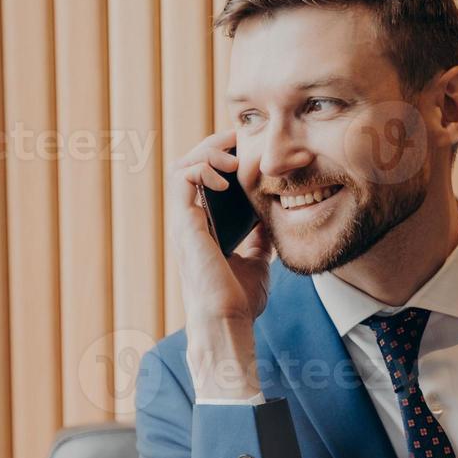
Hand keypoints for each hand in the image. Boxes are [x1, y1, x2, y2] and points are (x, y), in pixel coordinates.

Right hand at [170, 131, 269, 398]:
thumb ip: (259, 238)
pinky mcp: (185, 224)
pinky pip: (184, 179)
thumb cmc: (239, 299)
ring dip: (209, 152)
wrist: (227, 321)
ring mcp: (184, 220)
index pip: (206, 177)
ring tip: (233, 155)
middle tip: (240, 136)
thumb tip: (273, 220)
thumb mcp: (256, 259)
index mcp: (203, 225)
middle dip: (215, 145)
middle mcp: (189, 219)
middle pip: (192, 164)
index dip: (223, 157)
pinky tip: (227, 177)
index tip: (247, 147)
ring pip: (184, 165)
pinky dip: (204, 169)